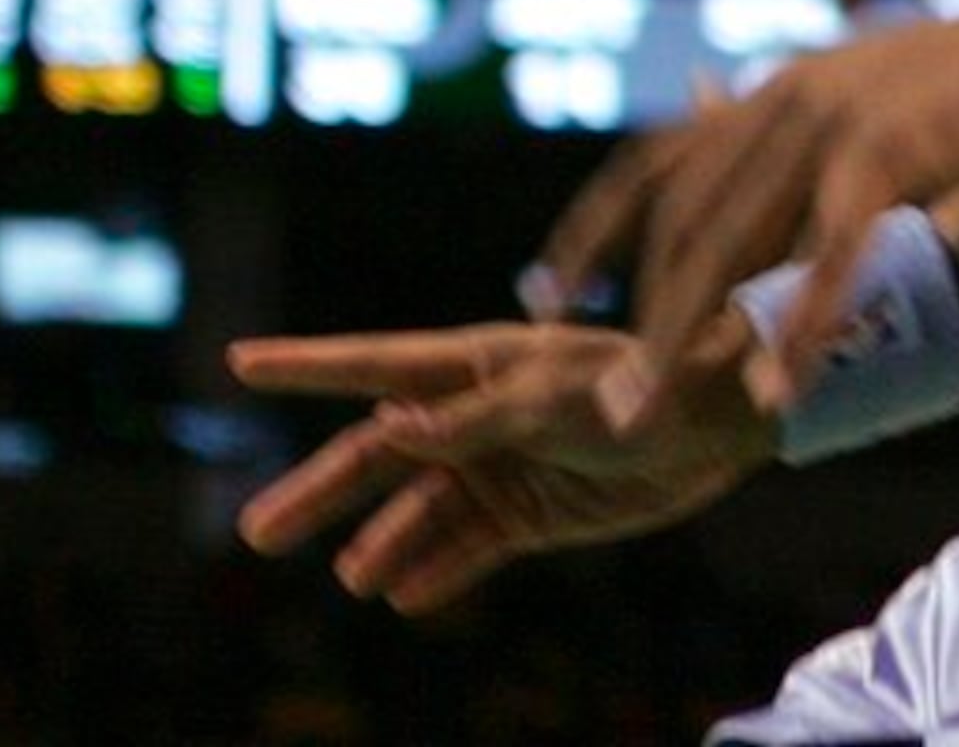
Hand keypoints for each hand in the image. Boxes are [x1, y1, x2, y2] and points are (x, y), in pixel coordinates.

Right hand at [226, 317, 773, 612]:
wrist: (719, 426)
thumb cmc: (639, 385)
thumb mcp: (551, 398)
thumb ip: (471, 418)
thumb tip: (389, 426)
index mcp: (476, 363)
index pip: (374, 365)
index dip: (307, 365)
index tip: (240, 360)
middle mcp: (475, 415)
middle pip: (378, 456)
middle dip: (319, 491)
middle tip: (257, 533)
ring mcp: (499, 466)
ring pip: (418, 511)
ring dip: (382, 543)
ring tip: (355, 578)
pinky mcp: (531, 513)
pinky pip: (467, 549)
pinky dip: (437, 572)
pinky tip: (405, 597)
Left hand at [534, 0, 958, 417]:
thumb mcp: (890, 105)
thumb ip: (825, 152)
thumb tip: (780, 221)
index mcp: (784, 84)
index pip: (656, 161)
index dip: (591, 230)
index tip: (542, 293)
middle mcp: (793, 92)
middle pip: (684, 219)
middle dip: (635, 316)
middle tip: (606, 403)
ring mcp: (840, 114)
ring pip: (735, 240)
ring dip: (686, 335)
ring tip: (649, 411)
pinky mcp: (895, 144)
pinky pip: (826, 251)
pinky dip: (795, 323)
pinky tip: (777, 385)